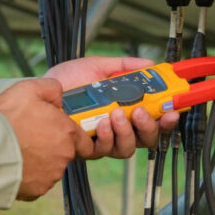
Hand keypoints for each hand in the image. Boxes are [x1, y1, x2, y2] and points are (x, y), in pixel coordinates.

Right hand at [0, 78, 93, 200]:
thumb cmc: (6, 119)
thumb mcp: (28, 89)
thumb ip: (51, 88)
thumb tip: (59, 97)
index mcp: (67, 133)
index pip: (86, 141)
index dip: (74, 137)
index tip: (59, 132)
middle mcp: (64, 157)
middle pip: (64, 153)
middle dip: (51, 145)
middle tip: (29, 136)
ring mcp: (50, 176)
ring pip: (50, 168)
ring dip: (39, 161)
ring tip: (17, 149)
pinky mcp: (36, 190)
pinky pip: (35, 182)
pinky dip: (27, 175)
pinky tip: (13, 164)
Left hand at [44, 56, 179, 159]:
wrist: (41, 92)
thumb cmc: (68, 81)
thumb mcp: (98, 67)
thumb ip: (124, 66)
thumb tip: (151, 64)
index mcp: (126, 111)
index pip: (154, 120)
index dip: (167, 119)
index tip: (173, 111)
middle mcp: (118, 130)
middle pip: (147, 140)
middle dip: (149, 127)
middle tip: (140, 111)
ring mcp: (103, 141)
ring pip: (128, 148)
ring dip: (126, 131)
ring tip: (116, 114)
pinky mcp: (86, 149)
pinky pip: (104, 150)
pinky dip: (106, 137)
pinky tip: (100, 124)